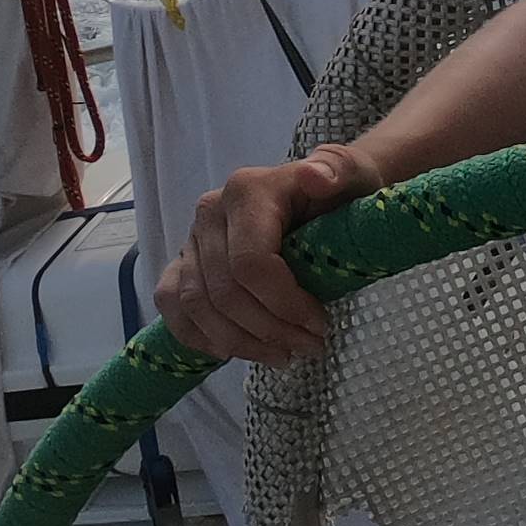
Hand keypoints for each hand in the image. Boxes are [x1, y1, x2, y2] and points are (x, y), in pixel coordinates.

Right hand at [155, 143, 381, 367]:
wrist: (324, 191)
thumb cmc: (341, 191)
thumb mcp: (354, 174)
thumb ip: (339, 170)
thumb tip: (316, 177)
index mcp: (246, 191)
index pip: (251, 263)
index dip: (283, 304)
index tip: (319, 325)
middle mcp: (210, 212)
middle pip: (224, 291)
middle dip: (269, 330)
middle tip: (309, 347)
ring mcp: (192, 238)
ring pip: (197, 305)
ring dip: (240, 342)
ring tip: (281, 356)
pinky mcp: (184, 260)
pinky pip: (172, 304)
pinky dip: (197, 335)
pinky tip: (230, 351)